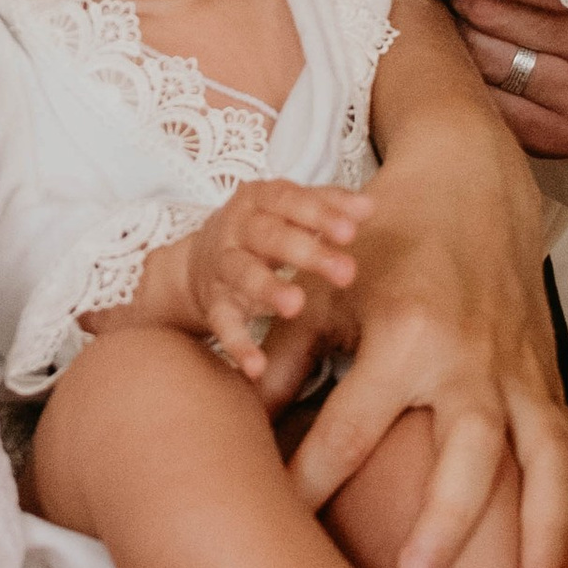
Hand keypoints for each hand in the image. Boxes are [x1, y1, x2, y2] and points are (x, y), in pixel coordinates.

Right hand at [183, 179, 371, 379]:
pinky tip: (256, 367)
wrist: (198, 262)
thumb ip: (329, 204)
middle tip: (347, 272)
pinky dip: (238, 345)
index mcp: (258, 200)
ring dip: (269, 289)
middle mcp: (236, 230)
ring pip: (244, 274)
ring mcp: (222, 267)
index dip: (319, 215)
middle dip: (307, 252)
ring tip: (296, 306)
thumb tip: (369, 206)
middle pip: (270, 236)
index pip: (289, 200)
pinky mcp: (214, 305)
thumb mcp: (290, 211)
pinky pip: (224, 324)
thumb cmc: (262, 232)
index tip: (351, 232)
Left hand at [285, 2, 567, 567]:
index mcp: (406, 335)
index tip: (282, 535)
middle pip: (466, 451)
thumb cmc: (384, 239)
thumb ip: (283, 353)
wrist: (474, 187)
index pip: (350, 427)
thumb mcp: (325, 287)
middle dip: (445, 517)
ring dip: (543, 534)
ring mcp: (519, 377)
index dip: (310, 482)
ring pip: (544, 462)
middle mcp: (470, 362)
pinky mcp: (547, 386)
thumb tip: (237, 418)